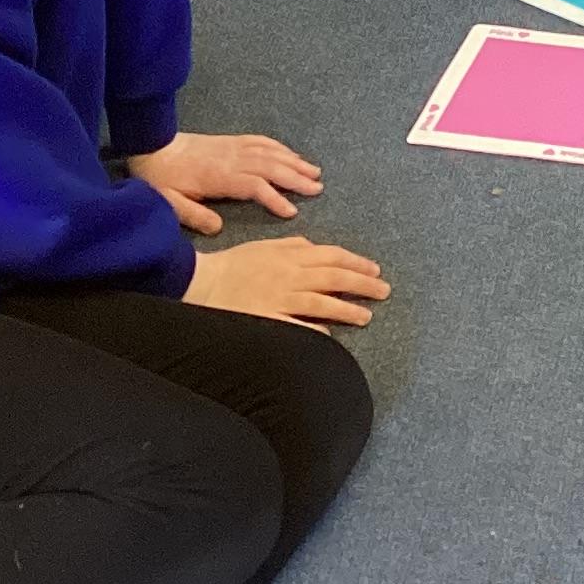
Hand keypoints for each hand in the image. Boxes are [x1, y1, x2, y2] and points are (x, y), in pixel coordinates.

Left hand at [130, 130, 321, 234]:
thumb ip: (194, 216)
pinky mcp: (231, 140)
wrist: (151, 145)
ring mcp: (233, 146)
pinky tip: (291, 154)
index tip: (291, 212)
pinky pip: (261, 141)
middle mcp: (232, 158)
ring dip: (294, 162)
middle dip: (296, 177)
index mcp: (219, 176)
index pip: (255, 185)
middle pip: (271, 166)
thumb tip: (218, 227)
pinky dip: (279, 147)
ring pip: (270, 152)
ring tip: (315, 172)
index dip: (275, 198)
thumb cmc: (161, 179)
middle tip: (318, 189)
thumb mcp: (169, 203)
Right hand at [185, 235, 389, 330]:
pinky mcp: (266, 319)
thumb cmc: (232, 264)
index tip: (375, 270)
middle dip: (362, 284)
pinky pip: (296, 326)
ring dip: (347, 309)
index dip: (356, 263)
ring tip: (366, 316)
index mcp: (290, 255)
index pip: (332, 257)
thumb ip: (292, 245)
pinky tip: (330, 338)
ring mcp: (279, 298)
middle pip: (334, 278)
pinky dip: (314, 331)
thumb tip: (314, 246)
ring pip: (322, 302)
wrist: (200, 282)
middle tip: (383, 291)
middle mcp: (289, 275)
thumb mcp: (264, 246)